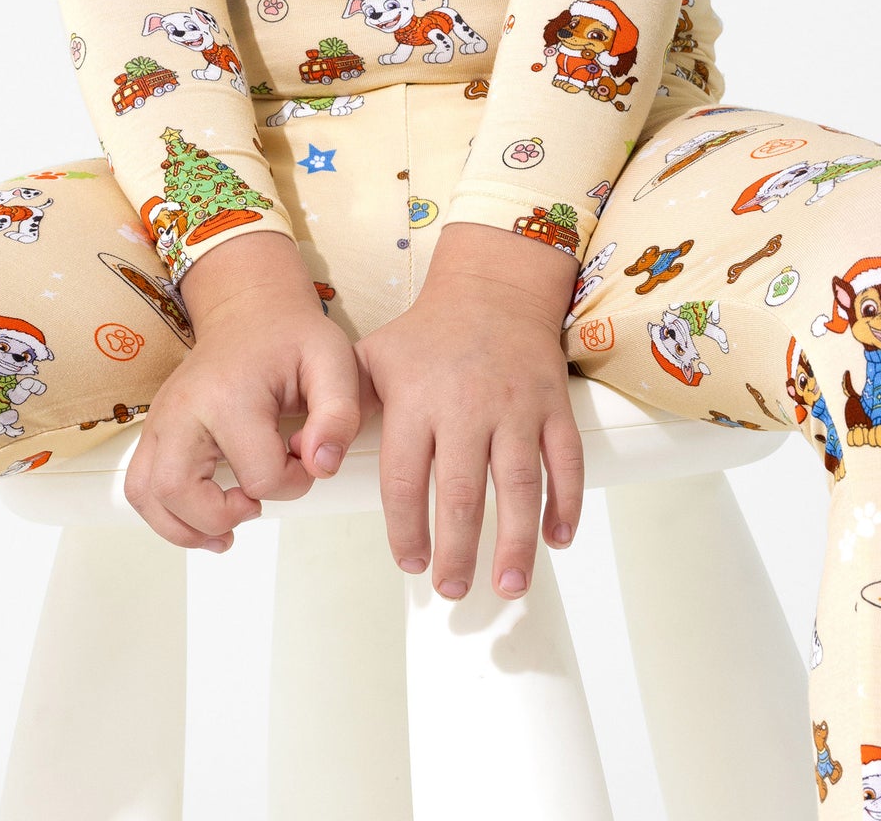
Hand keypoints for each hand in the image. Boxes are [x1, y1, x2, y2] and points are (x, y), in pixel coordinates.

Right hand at [124, 230, 369, 551]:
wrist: (249, 309)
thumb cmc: (291, 338)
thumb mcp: (333, 362)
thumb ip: (339, 415)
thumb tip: (321, 466)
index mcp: (229, 395)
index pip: (260, 476)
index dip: (295, 483)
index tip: (305, 457)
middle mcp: (182, 408)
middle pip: (177, 491)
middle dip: (220, 516)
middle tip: (255, 503)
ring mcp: (160, 418)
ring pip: (147, 495)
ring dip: (185, 526)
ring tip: (227, 526)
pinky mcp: (154, 428)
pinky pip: (139, 486)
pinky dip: (165, 514)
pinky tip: (203, 518)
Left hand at [354, 220, 581, 600]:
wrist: (492, 288)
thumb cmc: (426, 335)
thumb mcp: (373, 358)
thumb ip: (344, 409)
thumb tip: (313, 462)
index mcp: (417, 399)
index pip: (406, 477)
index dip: (406, 527)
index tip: (410, 564)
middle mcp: (467, 405)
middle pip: (462, 490)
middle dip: (457, 548)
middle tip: (453, 591)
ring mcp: (515, 405)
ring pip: (520, 482)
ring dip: (516, 539)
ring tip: (507, 586)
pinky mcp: (553, 404)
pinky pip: (565, 459)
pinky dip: (566, 502)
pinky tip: (558, 539)